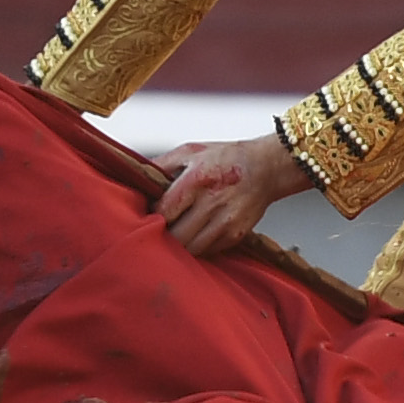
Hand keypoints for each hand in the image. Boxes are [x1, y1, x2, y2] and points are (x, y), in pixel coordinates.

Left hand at [153, 134, 310, 258]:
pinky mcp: (235, 235)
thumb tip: (137, 176)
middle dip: (164, 233)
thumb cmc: (228, 158)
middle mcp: (212, 202)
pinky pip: (207, 251)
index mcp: (196, 180)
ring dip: (180, 243)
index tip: (150, 214)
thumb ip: (162, 164)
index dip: (152, 216)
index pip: (163, 211)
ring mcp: (225, 222)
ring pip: (190, 248)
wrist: (266, 168)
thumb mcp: (191, 151)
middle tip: (162, 227)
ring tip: (178, 230)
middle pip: (175, 235)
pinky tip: (197, 232)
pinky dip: (198, 246)